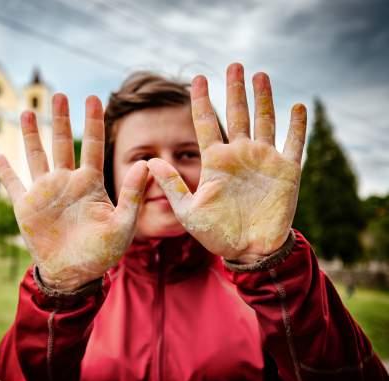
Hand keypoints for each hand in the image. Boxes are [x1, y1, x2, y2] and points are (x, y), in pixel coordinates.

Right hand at [0, 94, 148, 290]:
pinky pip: (13, 184)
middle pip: (63, 143)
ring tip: (28, 111)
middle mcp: (66, 182)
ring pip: (36, 155)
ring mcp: (44, 192)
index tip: (94, 98)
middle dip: (61, 119)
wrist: (74, 274)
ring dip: (32, 135)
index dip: (94, 122)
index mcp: (90, 183)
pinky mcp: (25, 206)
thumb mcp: (122, 224)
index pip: (94, 146)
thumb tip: (144, 163)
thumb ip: (132, 195)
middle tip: (59, 95)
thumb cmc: (102, 252)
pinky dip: (5, 171)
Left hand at [147, 63, 306, 262]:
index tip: (197, 77)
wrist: (248, 251)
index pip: (206, 123)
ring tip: (259, 75)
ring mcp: (263, 160)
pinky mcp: (286, 171)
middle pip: (236, 114)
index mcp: (215, 161)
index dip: (201, 100)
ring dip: (263, 98)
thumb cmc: (216, 233)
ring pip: (264, 121)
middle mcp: (239, 155)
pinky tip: (297, 107)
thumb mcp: (188, 210)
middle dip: (235, 90)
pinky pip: (293, 143)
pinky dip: (297, 126)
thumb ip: (171, 185)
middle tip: (234, 65)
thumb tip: (149, 162)